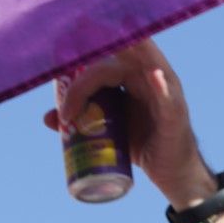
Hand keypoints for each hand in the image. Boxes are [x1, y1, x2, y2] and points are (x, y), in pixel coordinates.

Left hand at [44, 38, 213, 205]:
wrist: (171, 173)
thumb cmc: (142, 146)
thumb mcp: (109, 131)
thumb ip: (81, 121)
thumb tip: (47, 117)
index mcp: (134, 76)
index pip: (103, 59)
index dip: (80, 59)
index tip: (57, 54)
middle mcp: (151, 77)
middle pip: (119, 58)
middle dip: (93, 64)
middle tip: (67, 89)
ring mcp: (166, 93)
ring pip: (144, 67)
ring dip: (125, 59)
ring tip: (109, 49)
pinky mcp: (175, 115)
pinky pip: (168, 98)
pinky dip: (161, 86)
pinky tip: (153, 76)